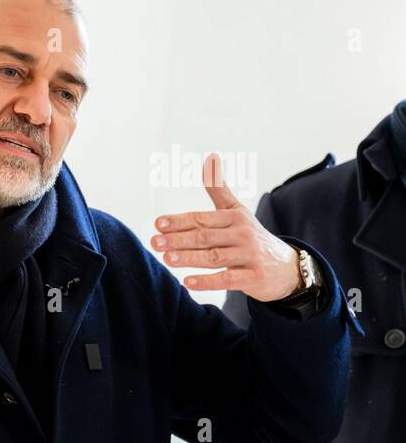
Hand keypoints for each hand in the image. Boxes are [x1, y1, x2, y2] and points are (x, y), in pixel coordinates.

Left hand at [151, 154, 301, 301]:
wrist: (287, 266)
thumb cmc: (252, 236)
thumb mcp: (237, 211)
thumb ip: (219, 190)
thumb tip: (209, 159)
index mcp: (235, 217)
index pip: (202, 219)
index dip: (180, 221)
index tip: (158, 224)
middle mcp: (243, 234)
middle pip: (205, 237)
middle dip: (178, 240)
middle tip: (155, 243)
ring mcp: (249, 256)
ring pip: (214, 257)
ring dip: (189, 259)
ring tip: (167, 259)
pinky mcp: (253, 277)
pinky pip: (227, 279)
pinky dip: (207, 281)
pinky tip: (187, 283)